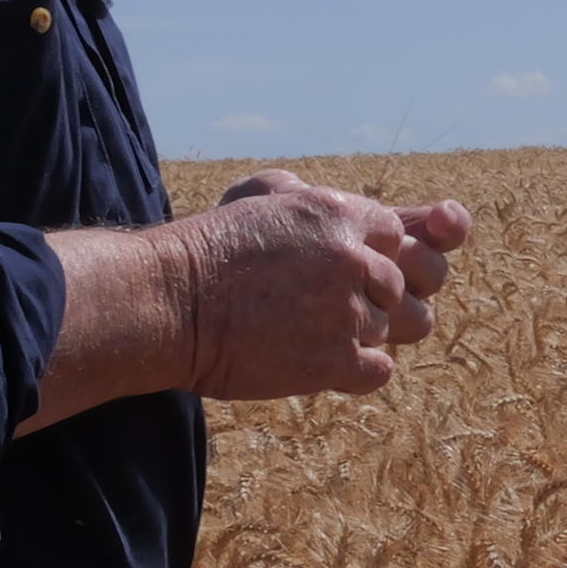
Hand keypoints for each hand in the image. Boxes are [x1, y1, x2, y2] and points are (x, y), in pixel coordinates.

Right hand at [178, 174, 474, 399]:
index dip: (371, 257)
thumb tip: (327, 203)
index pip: (396, 236)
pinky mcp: (335, 360)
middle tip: (319, 309)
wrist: (167, 302)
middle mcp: (351, 257)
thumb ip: (304, 196)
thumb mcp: (257, 199)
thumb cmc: (205, 252)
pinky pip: (380, 369)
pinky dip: (356, 372)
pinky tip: (320, 364)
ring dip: (355, 335)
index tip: (338, 272)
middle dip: (368, 299)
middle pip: (398, 286)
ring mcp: (346, 310)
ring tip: (306, 334)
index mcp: (337, 213)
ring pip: (388, 328)